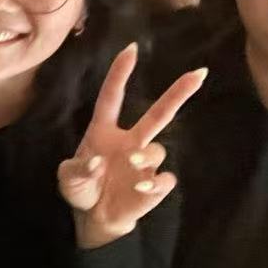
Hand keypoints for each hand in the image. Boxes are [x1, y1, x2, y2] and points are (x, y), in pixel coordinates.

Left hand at [58, 42, 205, 248]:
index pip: (112, 97)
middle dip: (179, 93)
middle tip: (199, 73)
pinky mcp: (153, 185)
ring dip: (146, 154)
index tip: (132, 50)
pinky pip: (164, 178)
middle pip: (158, 113)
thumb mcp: (68, 177)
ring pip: (157, 149)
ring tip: (130, 166)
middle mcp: (130, 142)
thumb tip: (96, 162)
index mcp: (104, 132)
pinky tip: (142, 186)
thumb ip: (76, 169)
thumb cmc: (82, 189)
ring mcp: (144, 162)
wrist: (95, 218)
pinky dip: (156, 181)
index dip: (120, 74)